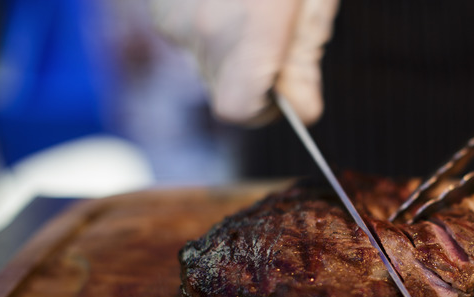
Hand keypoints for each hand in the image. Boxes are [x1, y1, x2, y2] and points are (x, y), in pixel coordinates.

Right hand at [150, 0, 338, 125]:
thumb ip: (303, 60)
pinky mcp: (160, 8)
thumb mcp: (313, 2)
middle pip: (224, 89)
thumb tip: (302, 110)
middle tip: (277, 36)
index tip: (284, 90)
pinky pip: (189, 36)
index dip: (262, 110)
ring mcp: (175, 17)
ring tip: (251, 8)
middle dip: (253, 77)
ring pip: (207, 62)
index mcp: (252, 29)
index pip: (239, 110)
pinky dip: (209, 26)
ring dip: (231, 50)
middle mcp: (204, 27)